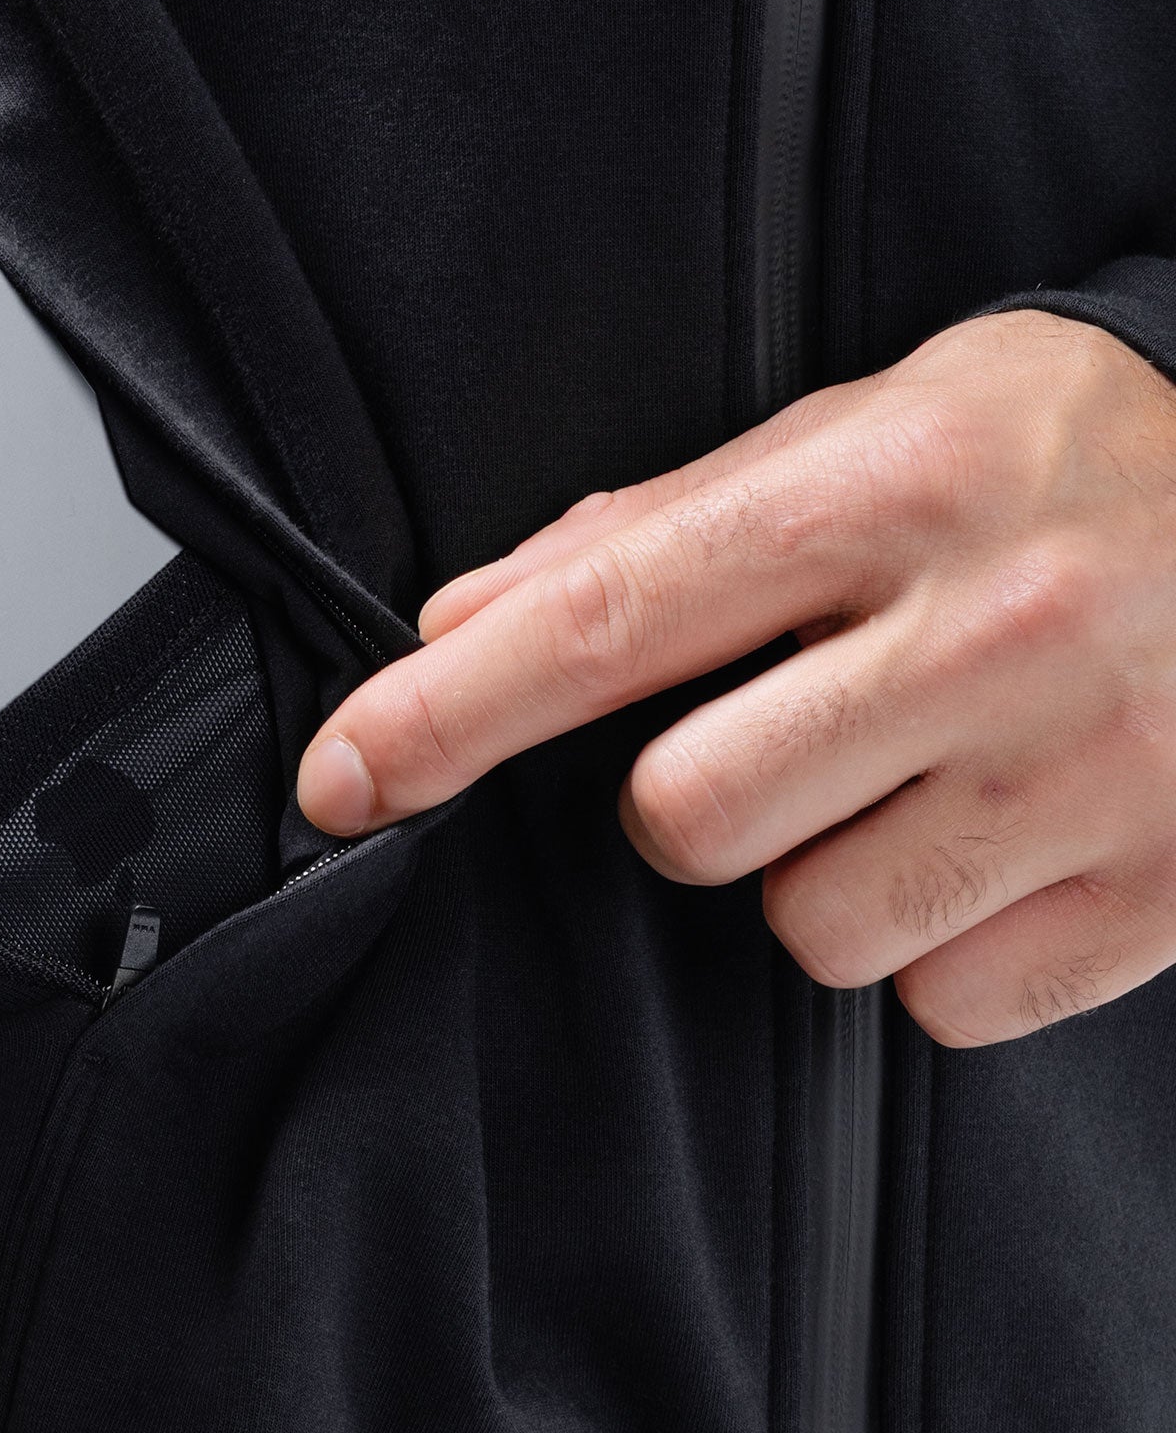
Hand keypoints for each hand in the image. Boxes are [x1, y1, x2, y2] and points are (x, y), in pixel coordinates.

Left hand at [296, 311, 1175, 1047]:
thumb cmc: (1067, 466)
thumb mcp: (876, 428)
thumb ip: (660, 528)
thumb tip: (458, 620)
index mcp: (902, 483)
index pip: (613, 617)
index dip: (447, 712)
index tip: (338, 776)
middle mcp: (1003, 624)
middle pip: (688, 815)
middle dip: (695, 799)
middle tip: (794, 733)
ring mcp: (1099, 770)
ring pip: (811, 931)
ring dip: (827, 878)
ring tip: (926, 779)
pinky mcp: (1167, 895)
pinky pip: (941, 1004)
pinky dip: (945, 944)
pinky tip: (1008, 841)